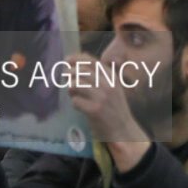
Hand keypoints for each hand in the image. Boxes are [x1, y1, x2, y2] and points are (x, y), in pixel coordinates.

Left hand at [65, 53, 149, 170]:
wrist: (122, 129)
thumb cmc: (114, 108)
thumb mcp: (114, 87)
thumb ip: (101, 75)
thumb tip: (78, 63)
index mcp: (112, 77)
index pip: (92, 61)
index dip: (77, 58)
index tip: (67, 60)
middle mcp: (108, 85)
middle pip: (81, 71)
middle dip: (69, 72)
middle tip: (65, 76)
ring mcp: (102, 98)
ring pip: (76, 84)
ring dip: (70, 88)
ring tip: (73, 92)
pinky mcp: (94, 110)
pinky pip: (75, 101)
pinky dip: (74, 102)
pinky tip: (80, 106)